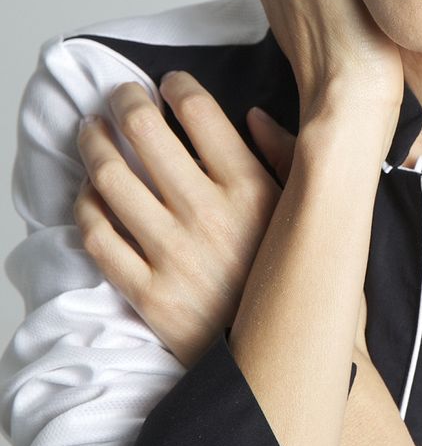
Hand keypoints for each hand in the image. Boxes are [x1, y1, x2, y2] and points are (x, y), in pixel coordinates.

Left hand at [73, 71, 293, 366]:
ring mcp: (174, 256)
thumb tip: (253, 115)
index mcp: (253, 189)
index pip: (200, 111)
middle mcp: (210, 215)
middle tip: (121, 96)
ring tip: (91, 132)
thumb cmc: (292, 282)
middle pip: (145, 131)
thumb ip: (288, 159)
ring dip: (92, 144)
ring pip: (110, 178)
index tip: (168, 83)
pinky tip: (90, 193)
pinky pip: (99, 237)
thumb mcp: (311, 216)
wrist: (282, 362)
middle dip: (125, 100)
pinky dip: (86, 207)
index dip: (177, 85)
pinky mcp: (149, 295)